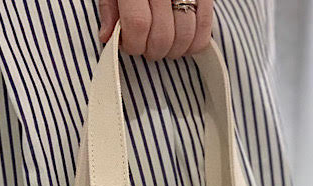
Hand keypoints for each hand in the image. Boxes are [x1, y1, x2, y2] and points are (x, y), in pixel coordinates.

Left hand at [98, 0, 213, 59]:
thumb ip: (110, 6)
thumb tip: (108, 36)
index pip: (138, 23)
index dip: (133, 43)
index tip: (129, 44)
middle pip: (162, 36)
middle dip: (152, 50)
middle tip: (146, 45)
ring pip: (184, 37)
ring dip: (172, 51)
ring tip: (162, 44)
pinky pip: (204, 30)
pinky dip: (193, 45)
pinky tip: (181, 42)